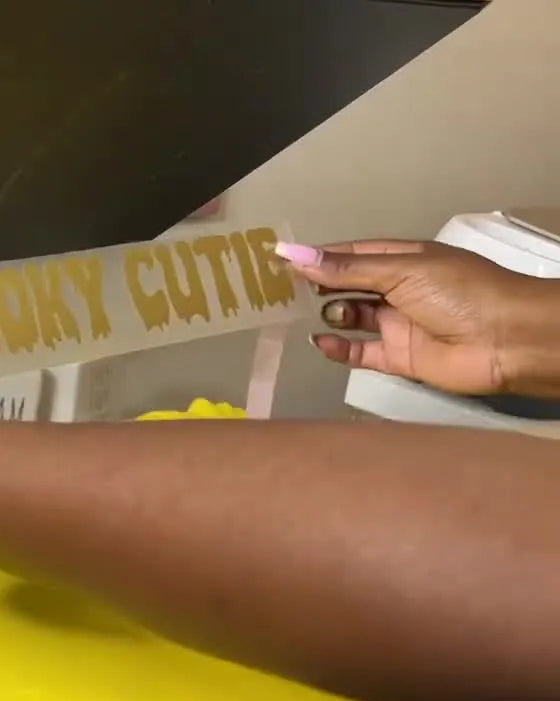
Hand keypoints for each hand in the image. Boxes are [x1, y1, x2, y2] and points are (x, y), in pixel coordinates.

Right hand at [277, 239, 553, 395]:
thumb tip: (293, 254)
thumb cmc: (459, 292)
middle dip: (318, 285)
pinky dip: (339, 347)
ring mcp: (398, 324)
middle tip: (281, 290)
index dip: (318, 256)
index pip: (351, 254)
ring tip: (309, 312)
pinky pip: (360, 352)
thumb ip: (345, 269)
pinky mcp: (399, 357)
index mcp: (404, 259)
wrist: (508, 340)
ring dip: (330, 313)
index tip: (281, 260)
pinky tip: (320, 340)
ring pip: (352, 317)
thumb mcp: (401, 271)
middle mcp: (399, 289)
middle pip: (348, 285)